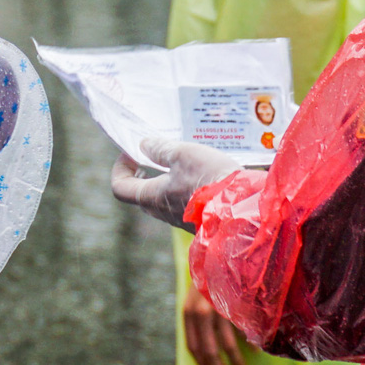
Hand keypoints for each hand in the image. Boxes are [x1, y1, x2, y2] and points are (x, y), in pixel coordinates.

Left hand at [109, 138, 240, 228]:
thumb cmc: (209, 180)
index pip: (121, 188)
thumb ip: (161, 149)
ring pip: (164, 197)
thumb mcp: (184, 154)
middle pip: (141, 193)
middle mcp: (162, 212)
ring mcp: (181, 218)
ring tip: (182, 159)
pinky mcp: (198, 219)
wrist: (243, 209)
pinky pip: (182, 202)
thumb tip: (144, 145)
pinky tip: (200, 172)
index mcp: (152, 197)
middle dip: (144, 173)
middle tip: (154, 155)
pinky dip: (184, 186)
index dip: (121, 168)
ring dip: (167, 178)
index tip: (132, 153)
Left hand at [183, 281, 248, 364]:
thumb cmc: (209, 279)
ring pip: (227, 345)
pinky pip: (241, 332)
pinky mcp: (233, 306)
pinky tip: (254, 352)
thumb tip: (208, 349)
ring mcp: (217, 310)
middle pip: (208, 351)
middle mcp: (200, 313)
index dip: (201, 363)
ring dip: (235, 362)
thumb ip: (199, 320)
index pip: (192, 346)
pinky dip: (248, 345)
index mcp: (188, 313)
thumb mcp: (197, 299)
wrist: (218, 253)